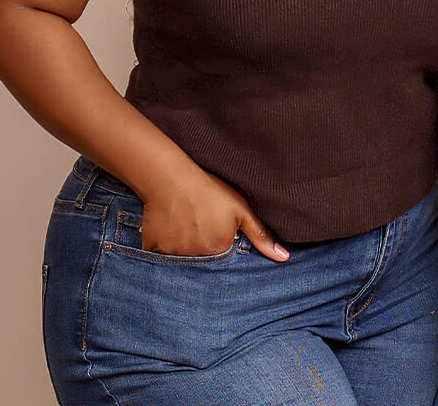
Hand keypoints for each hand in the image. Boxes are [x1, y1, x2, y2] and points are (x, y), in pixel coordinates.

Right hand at [139, 164, 288, 261]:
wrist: (172, 177)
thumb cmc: (210, 190)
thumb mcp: (241, 209)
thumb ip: (261, 235)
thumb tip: (284, 257)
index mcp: (219, 250)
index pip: (223, 258)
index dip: (221, 241)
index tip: (214, 225)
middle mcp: (196, 259)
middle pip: (203, 260)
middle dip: (202, 246)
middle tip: (199, 222)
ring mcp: (173, 257)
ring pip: (181, 259)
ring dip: (183, 246)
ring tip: (185, 221)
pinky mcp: (153, 250)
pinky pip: (160, 255)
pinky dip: (164, 244)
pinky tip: (168, 225)